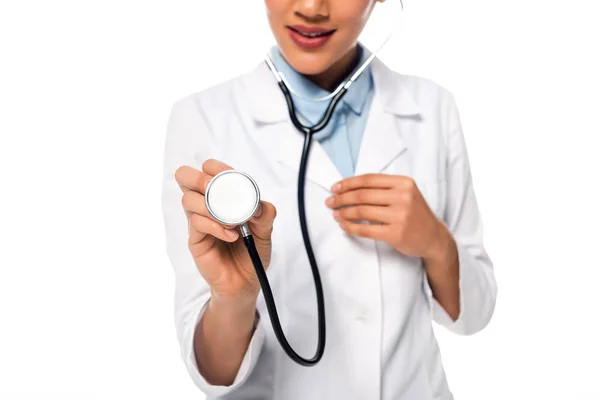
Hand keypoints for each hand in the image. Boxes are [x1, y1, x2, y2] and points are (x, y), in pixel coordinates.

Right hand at [175, 159, 276, 302]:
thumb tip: (261, 205)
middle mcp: (205, 205)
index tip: (233, 177)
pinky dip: (216, 227)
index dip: (216, 167)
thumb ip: (265, 216)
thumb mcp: (265, 232)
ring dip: (211, 206)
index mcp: (221, 196)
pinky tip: (231, 235)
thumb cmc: (251, 252)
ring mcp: (197, 222)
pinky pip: (197, 224)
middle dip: (200, 178)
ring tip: (232, 221)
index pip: (208, 170)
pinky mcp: (195, 240)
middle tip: (218, 190)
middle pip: (184, 177)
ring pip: (188, 199)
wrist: (245, 281)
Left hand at [325, 174, 449, 262]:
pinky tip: (344, 225)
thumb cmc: (415, 214)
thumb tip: (348, 188)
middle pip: (363, 195)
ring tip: (336, 214)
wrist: (433, 237)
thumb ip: (383, 188)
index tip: (335, 188)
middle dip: (342, 198)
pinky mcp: (395, 233)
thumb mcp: (405, 193)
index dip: (348, 183)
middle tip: (330, 202)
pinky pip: (366, 229)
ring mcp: (400, 216)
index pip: (369, 179)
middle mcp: (403, 197)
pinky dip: (351, 227)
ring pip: (362, 212)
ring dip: (344, 213)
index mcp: (404, 183)